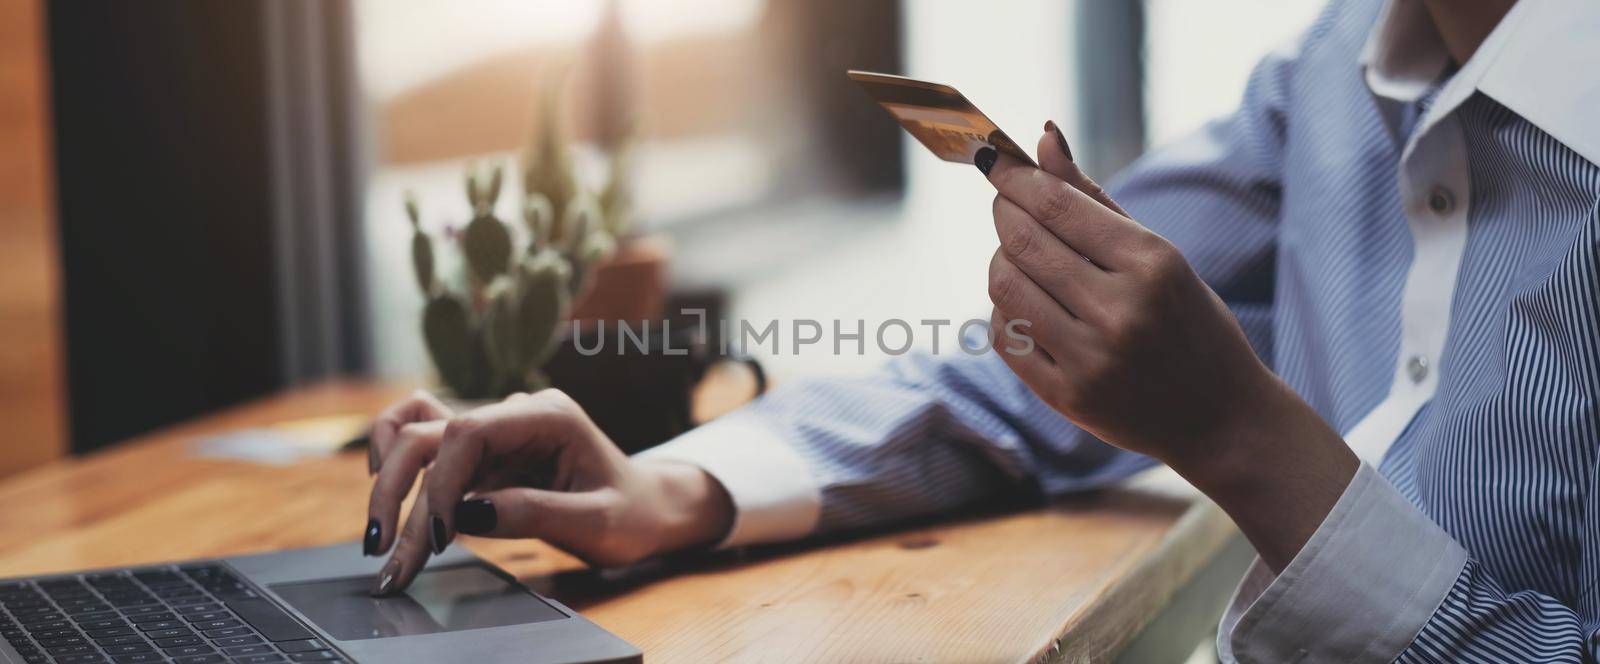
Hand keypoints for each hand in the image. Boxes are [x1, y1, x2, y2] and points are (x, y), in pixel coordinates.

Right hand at [364, 389, 733, 594]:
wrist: (648, 508)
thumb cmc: (632, 512)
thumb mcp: (596, 522)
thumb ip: (535, 513)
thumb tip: (468, 514)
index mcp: (548, 415)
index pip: (470, 431)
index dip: (443, 482)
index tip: (441, 535)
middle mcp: (514, 413)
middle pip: (431, 432)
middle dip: (399, 491)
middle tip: (384, 550)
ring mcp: (496, 431)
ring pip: (420, 443)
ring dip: (390, 487)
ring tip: (379, 542)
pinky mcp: (483, 455)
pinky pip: (429, 451)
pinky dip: (401, 471)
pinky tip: (389, 502)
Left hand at [980, 128, 1356, 569]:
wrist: (1221, 419)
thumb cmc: (1191, 324)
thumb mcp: (1160, 256)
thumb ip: (1095, 198)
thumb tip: (1044, 139)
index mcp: (1153, 263)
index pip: (1057, 204)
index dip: (1016, 179)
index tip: (998, 164)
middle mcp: (1120, 310)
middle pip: (1023, 241)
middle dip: (1004, 213)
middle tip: (1007, 205)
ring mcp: (1091, 358)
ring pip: (1004, 285)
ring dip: (1000, 260)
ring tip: (1019, 255)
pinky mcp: (1067, 397)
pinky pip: (1005, 335)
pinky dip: (1003, 309)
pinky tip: (1023, 301)